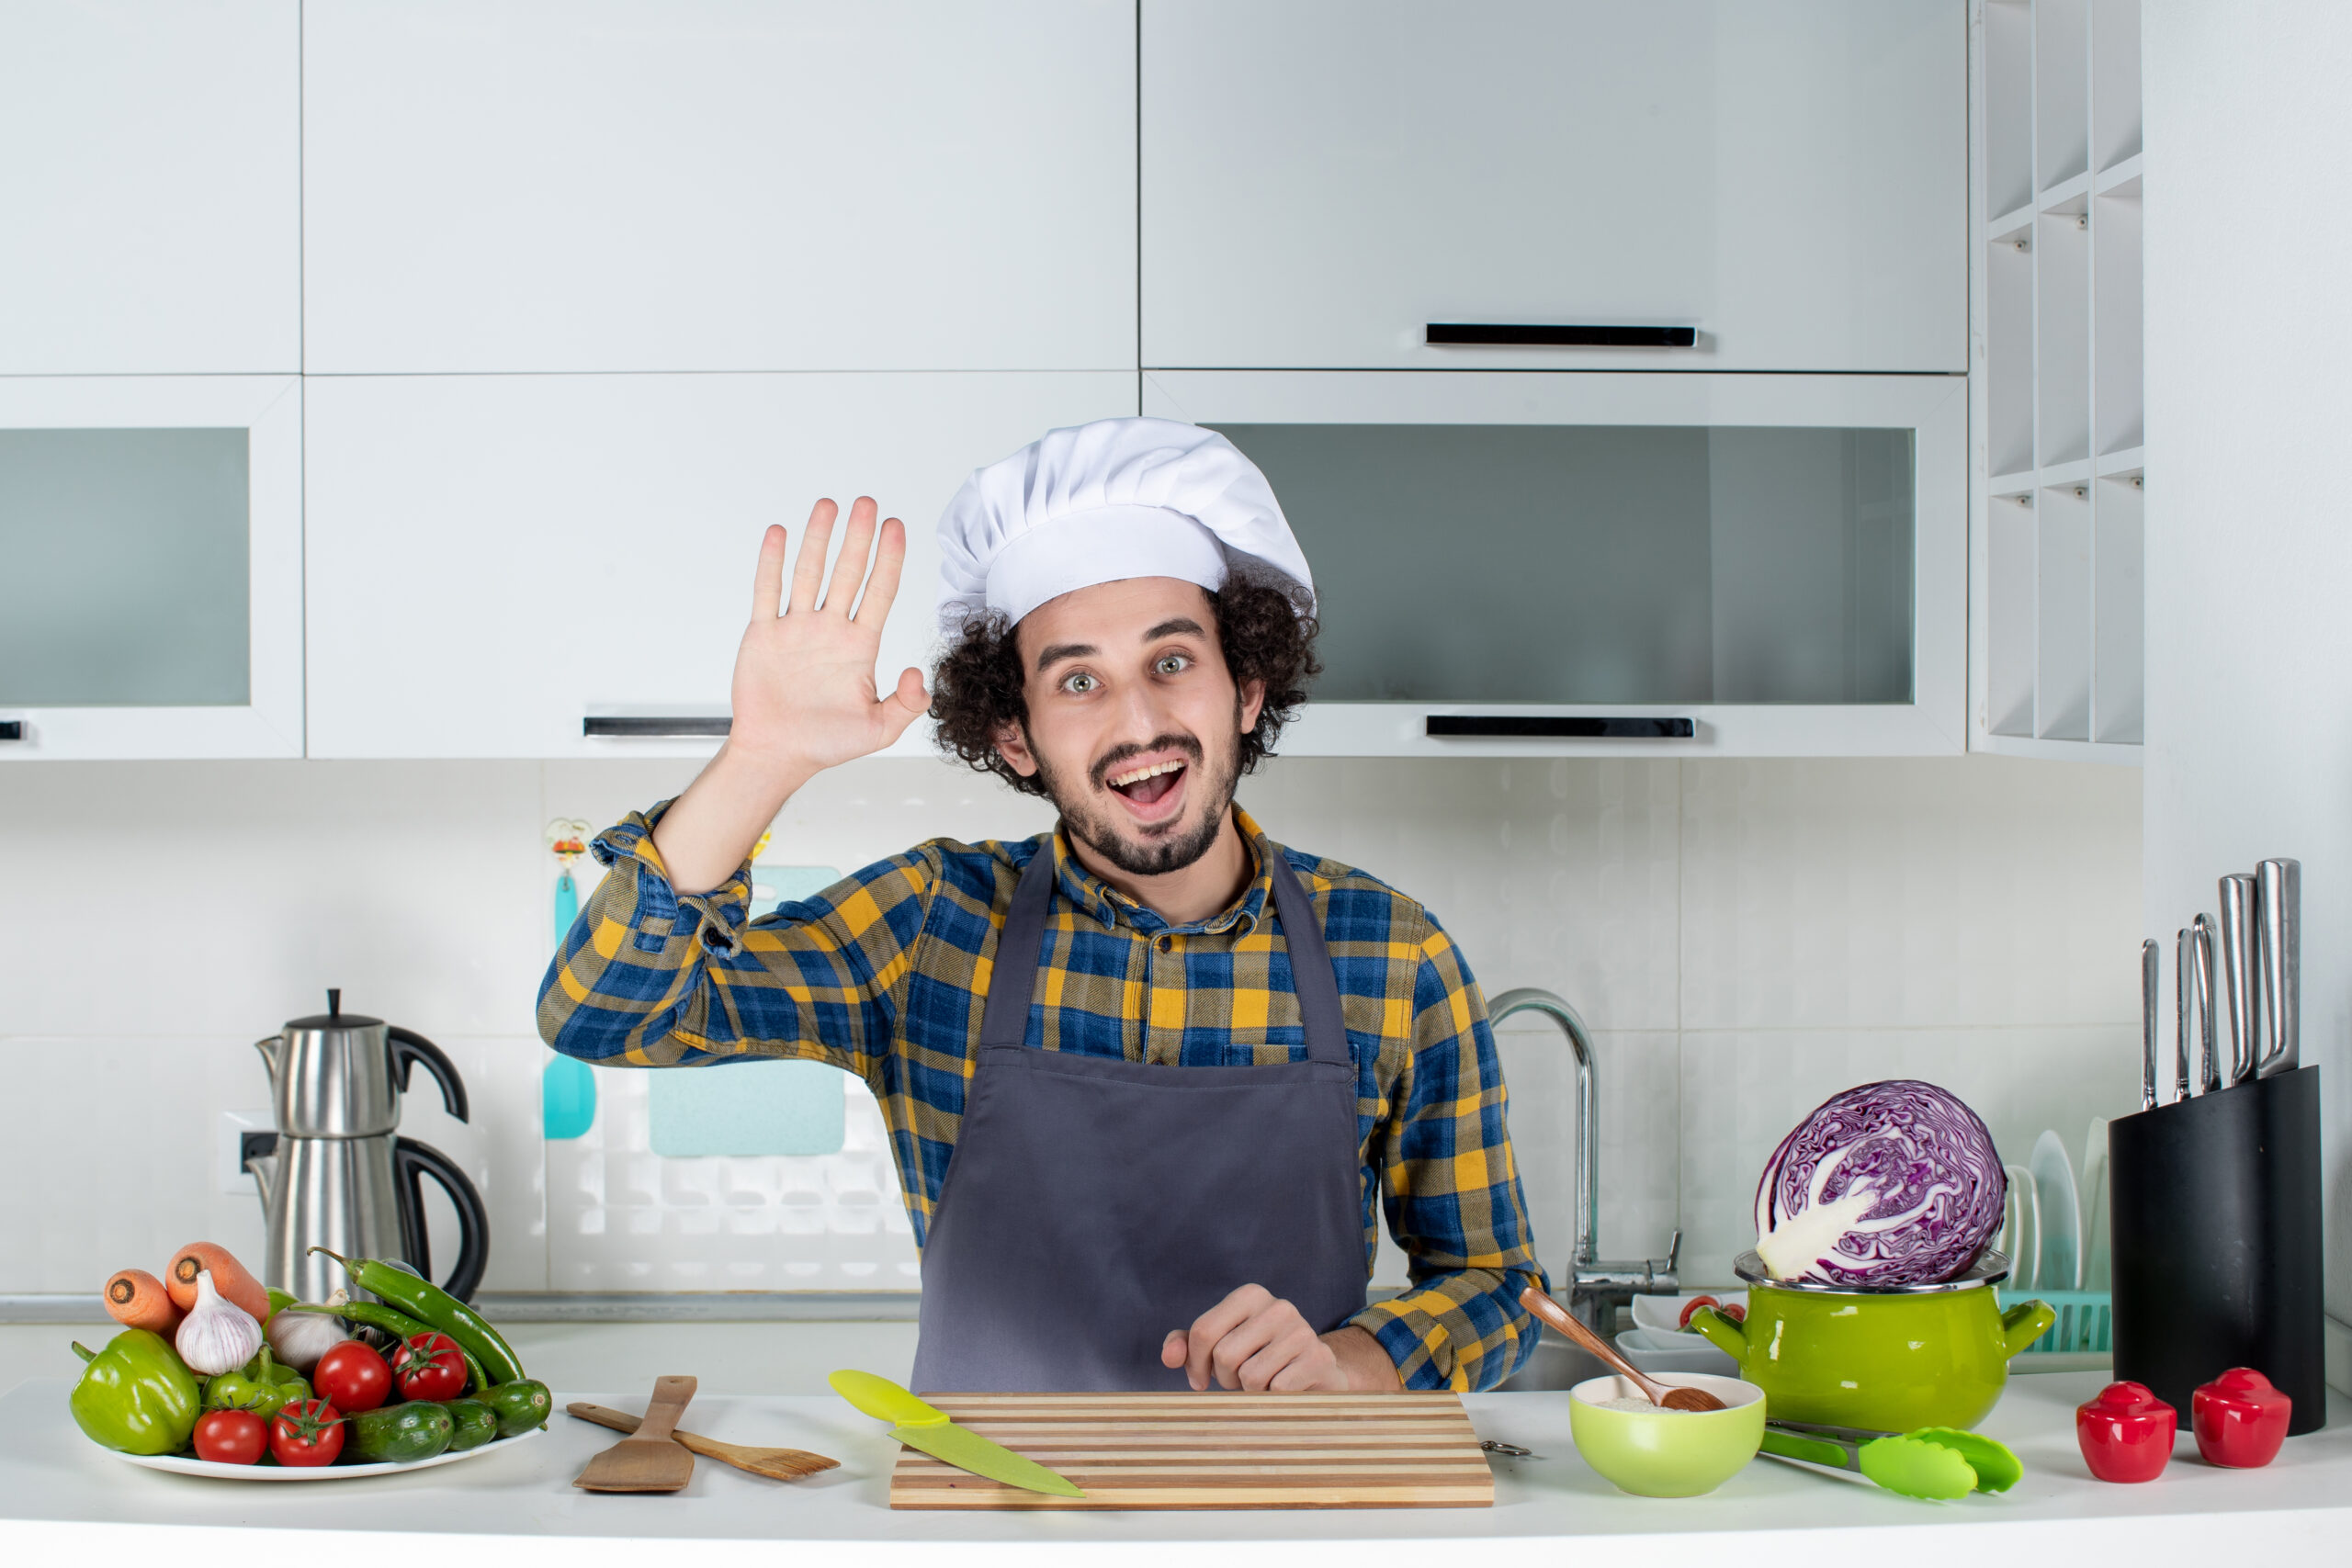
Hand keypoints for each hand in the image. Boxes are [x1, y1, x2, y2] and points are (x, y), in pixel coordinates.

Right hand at [730, 497, 929, 771]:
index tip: (896, 527)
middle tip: (867, 504)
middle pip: (847, 573)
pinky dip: (772, 562)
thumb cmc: (826, 743)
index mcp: (859, 646)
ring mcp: (796, 628)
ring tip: (828, 506)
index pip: (879, 592)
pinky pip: (767, 591)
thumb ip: (907, 704)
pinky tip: (779, 534)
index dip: (889, 559)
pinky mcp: (764, 634)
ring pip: (808, 573)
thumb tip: (919, 674)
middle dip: (858, 537)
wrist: (777, 753)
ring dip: (817, 539)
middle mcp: (829, 629)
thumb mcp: (879, 730)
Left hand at [1160, 1285, 1399, 1392]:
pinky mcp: (1319, 1359)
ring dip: (1250, 1392)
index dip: (1195, 1364)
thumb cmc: (1259, 1358)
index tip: (1199, 1381)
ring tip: (1262, 1385)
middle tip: (1238, 1382)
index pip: (1204, 1330)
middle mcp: (1278, 1307)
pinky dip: (1274, 1400)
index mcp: (1250, 1295)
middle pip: (1225, 1355)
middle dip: (1225, 1380)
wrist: (1316, 1374)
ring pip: (1251, 1376)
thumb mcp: (1220, 1346)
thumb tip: (1169, 1356)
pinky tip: (1283, 1393)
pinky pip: (1277, 1390)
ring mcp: (1302, 1331)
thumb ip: (1188, 1346)